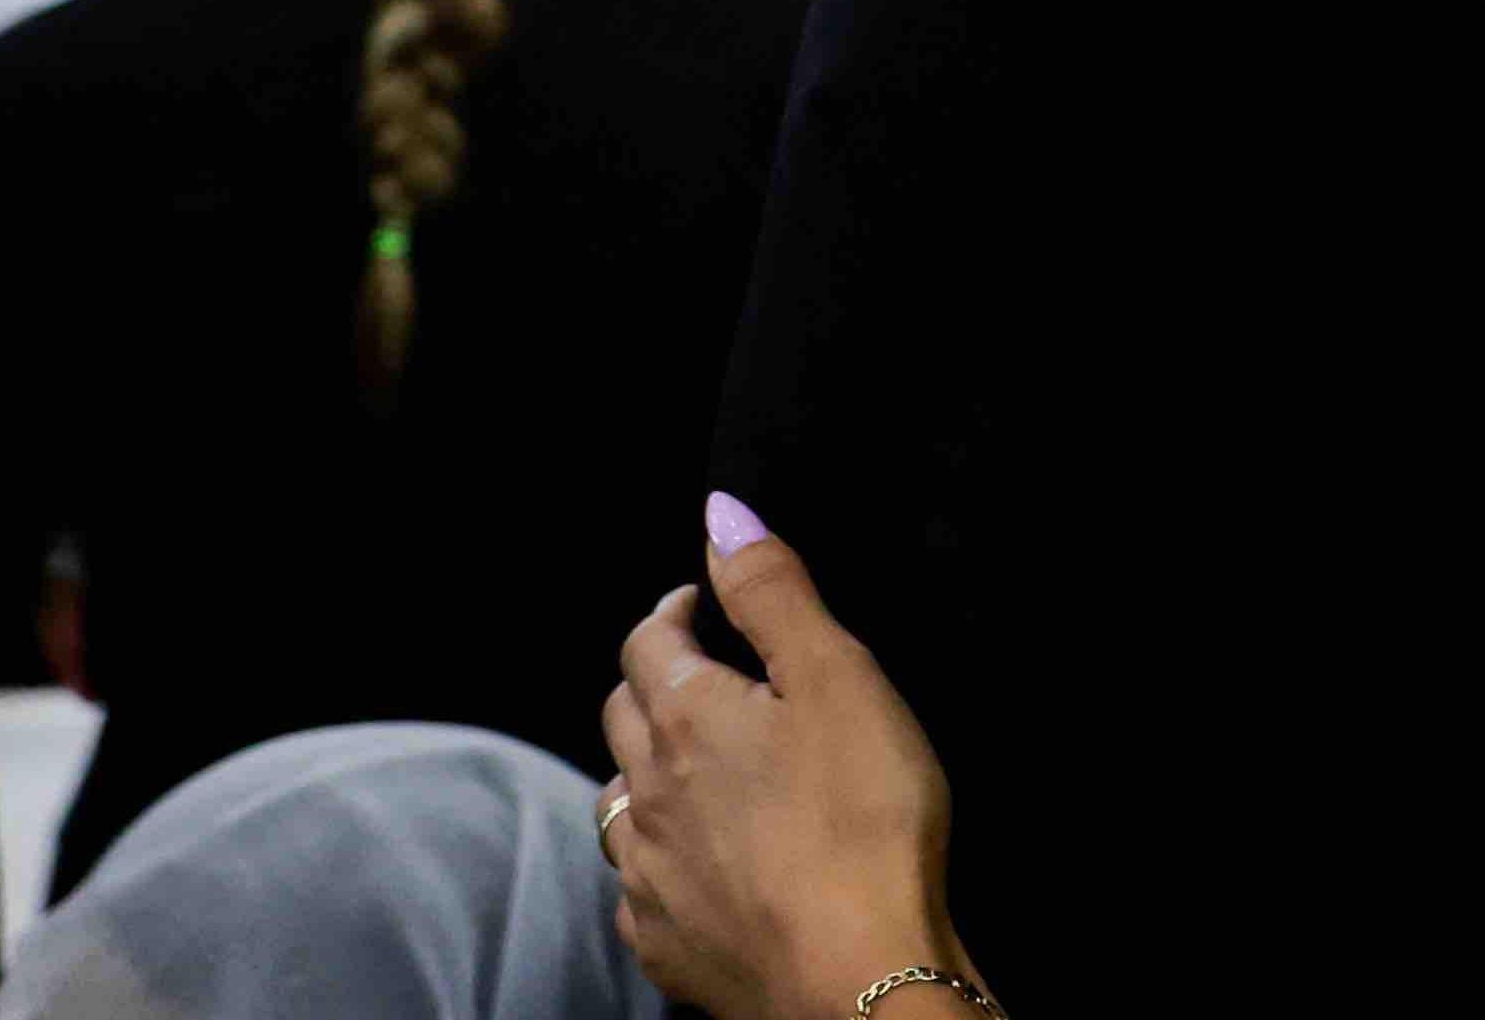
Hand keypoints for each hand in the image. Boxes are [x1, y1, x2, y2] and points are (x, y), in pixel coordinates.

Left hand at [601, 497, 961, 1019]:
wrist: (858, 973)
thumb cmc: (864, 818)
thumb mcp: (839, 677)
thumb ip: (774, 592)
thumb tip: (720, 513)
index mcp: (689, 719)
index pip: (650, 641)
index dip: (673, 611)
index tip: (698, 603)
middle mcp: (650, 794)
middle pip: (621, 717)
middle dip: (651, 681)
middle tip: (697, 673)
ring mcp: (650, 876)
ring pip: (620, 805)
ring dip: (646, 774)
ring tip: (693, 771)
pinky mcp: (666, 944)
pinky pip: (639, 889)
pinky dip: (659, 862)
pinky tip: (696, 868)